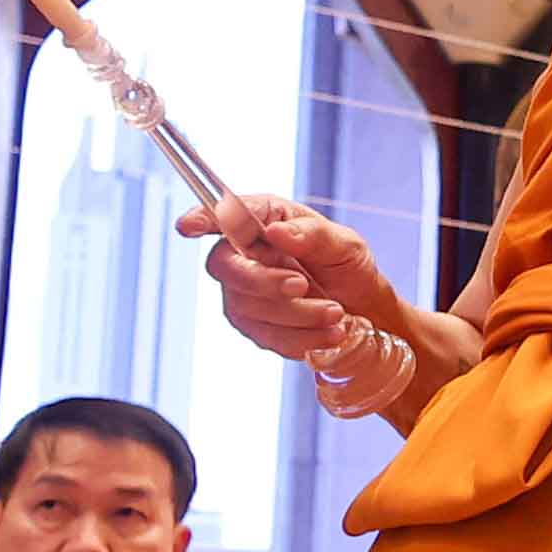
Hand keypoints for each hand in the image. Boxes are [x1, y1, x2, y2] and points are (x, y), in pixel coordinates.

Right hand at [181, 194, 403, 368]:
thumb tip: (279, 232)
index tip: (188, 225)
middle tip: (302, 285)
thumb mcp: (344, 244)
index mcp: (265, 218)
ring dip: (295, 315)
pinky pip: (265, 336)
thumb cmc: (348, 266)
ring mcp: (244, 292)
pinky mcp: (254, 325)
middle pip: (225, 267)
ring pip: (246, 307)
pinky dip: (300, 337)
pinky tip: (328, 332)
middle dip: (262, 281)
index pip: (224, 214)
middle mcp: (246, 253)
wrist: (363, 308)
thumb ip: (313, 236)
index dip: (201, 218)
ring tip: (335, 313)